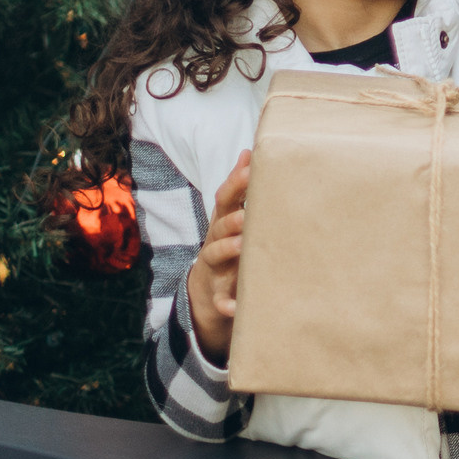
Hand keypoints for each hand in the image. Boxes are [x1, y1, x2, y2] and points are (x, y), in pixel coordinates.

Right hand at [186, 151, 251, 364]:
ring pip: (214, 257)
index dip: (235, 184)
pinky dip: (225, 304)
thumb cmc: (228, 246)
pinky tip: (234, 308)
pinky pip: (219, 301)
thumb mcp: (231, 218)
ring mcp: (214, 269)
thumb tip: (249, 151)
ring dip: (226, 250)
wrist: (207, 293)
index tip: (251, 169)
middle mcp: (215, 243)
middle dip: (231, 219)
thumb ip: (240, 189)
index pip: (225, 199)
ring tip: (241, 246)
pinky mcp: (217, 295)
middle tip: (247, 213)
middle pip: (218, 226)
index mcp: (222, 223)